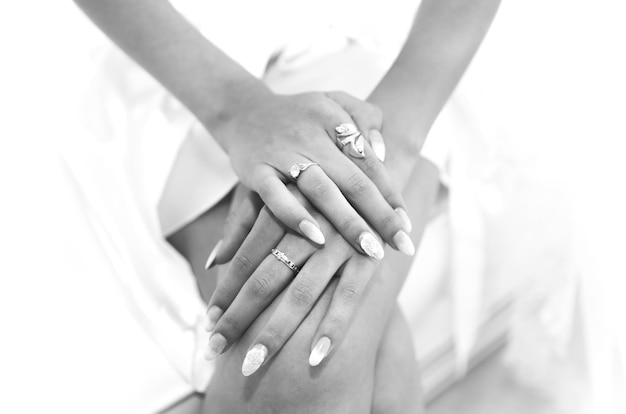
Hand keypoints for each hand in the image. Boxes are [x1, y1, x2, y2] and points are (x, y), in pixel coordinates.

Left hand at [204, 185, 386, 373]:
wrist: (369, 167)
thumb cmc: (314, 188)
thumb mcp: (277, 193)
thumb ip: (242, 223)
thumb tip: (211, 260)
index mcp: (282, 210)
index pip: (244, 258)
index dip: (224, 292)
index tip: (206, 322)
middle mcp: (307, 228)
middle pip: (264, 280)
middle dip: (238, 317)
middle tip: (214, 349)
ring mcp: (338, 243)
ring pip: (300, 294)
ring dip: (275, 332)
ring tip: (251, 365)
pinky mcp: (368, 256)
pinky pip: (347, 297)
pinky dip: (332, 328)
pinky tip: (313, 359)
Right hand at [211, 89, 414, 258]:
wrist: (243, 110)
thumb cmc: (299, 115)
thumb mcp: (335, 101)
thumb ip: (364, 117)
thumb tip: (381, 151)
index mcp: (335, 120)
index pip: (370, 162)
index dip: (390, 194)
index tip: (406, 225)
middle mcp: (311, 136)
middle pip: (353, 180)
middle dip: (380, 216)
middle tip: (402, 246)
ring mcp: (282, 154)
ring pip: (321, 190)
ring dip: (348, 221)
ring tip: (370, 250)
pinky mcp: (256, 170)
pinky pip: (275, 196)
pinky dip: (295, 216)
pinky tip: (316, 238)